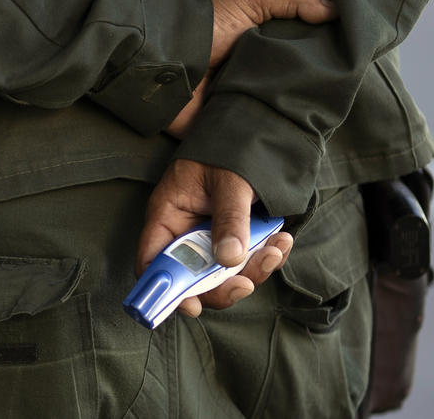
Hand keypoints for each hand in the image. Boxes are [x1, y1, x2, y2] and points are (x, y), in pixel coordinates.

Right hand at [136, 159, 293, 316]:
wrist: (255, 127)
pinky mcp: (234, 237)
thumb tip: (229, 260)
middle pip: (191, 279)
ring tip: (277, 247)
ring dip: (252, 270)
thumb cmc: (229, 148)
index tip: (191, 305)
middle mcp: (185, 232)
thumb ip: (229, 219)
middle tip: (247, 281)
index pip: (152, 262)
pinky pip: (246, 260)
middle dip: (221, 286)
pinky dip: (265, 257)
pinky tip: (281, 241)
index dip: (165, 289)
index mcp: (168, 217)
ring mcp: (210, 237)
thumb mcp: (229, 180)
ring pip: (223, 274)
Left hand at [166, 0, 336, 137]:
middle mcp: (254, 78)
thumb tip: (336, 10)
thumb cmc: (209, 26)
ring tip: (320, 120)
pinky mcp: (225, 130)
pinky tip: (291, 140)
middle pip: (291, 89)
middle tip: (337, 97)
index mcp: (262, 50)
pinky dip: (266, 141)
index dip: (321, 61)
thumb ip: (292, 0)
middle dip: (310, 94)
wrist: (169, 60)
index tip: (347, 65)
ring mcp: (240, 105)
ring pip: (276, 116)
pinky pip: (251, 139)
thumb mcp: (252, 1)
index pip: (299, 58)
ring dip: (292, 118)